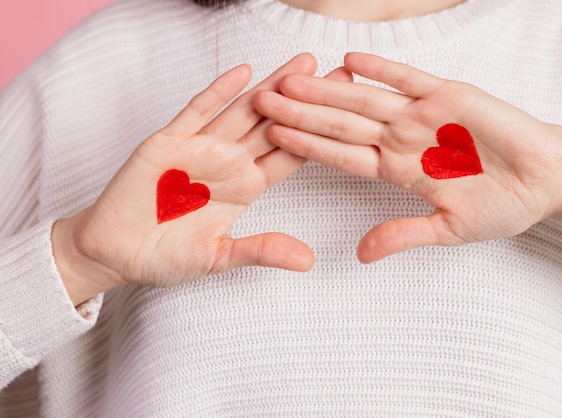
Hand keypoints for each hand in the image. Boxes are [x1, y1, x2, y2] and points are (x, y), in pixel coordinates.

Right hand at [53, 54, 351, 304]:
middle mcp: (229, 163)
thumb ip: (261, 250)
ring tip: (304, 65)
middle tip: (341, 77)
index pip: (290, 156)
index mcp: (245, 188)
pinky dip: (218, 93)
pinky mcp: (169, 142)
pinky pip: (196, 112)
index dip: (320, 136)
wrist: (114, 250)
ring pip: (243, 112)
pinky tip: (242, 72)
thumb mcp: (217, 257)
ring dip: (272, 88)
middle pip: (276, 125)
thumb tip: (308, 261)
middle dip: (307, 102)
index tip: (349, 117)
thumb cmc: (164, 256)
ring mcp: (200, 149)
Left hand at [255, 52, 561, 262]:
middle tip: (260, 102)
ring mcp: (423, 115)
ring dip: (328, 90)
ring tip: (292, 80)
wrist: (546, 180)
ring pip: (365, 99)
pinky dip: (383, 71)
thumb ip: (402, 235)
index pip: (340, 154)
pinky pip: (410, 80)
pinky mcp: (450, 96)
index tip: (270, 137)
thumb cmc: (501, 205)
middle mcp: (401, 138)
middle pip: (341, 123)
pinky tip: (350, 60)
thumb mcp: (448, 229)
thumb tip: (360, 255)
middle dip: (301, 113)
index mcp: (396, 169)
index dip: (305, 145)